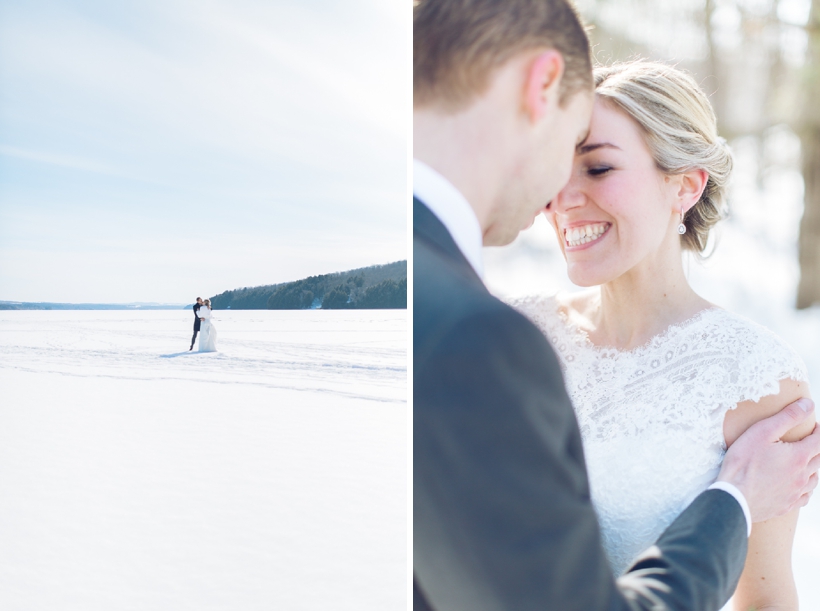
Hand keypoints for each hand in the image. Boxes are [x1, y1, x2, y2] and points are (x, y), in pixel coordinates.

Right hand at [717, 398, 819, 522]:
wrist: (733, 497)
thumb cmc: (743, 463)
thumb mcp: (762, 432)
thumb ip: (787, 417)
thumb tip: (808, 404)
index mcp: (799, 457)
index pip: (819, 440)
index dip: (819, 431)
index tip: (814, 424)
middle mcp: (803, 475)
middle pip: (819, 459)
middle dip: (816, 447)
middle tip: (808, 439)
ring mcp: (796, 492)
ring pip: (815, 478)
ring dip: (813, 467)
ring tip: (804, 460)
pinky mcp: (787, 505)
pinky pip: (805, 496)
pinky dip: (806, 487)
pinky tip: (799, 485)